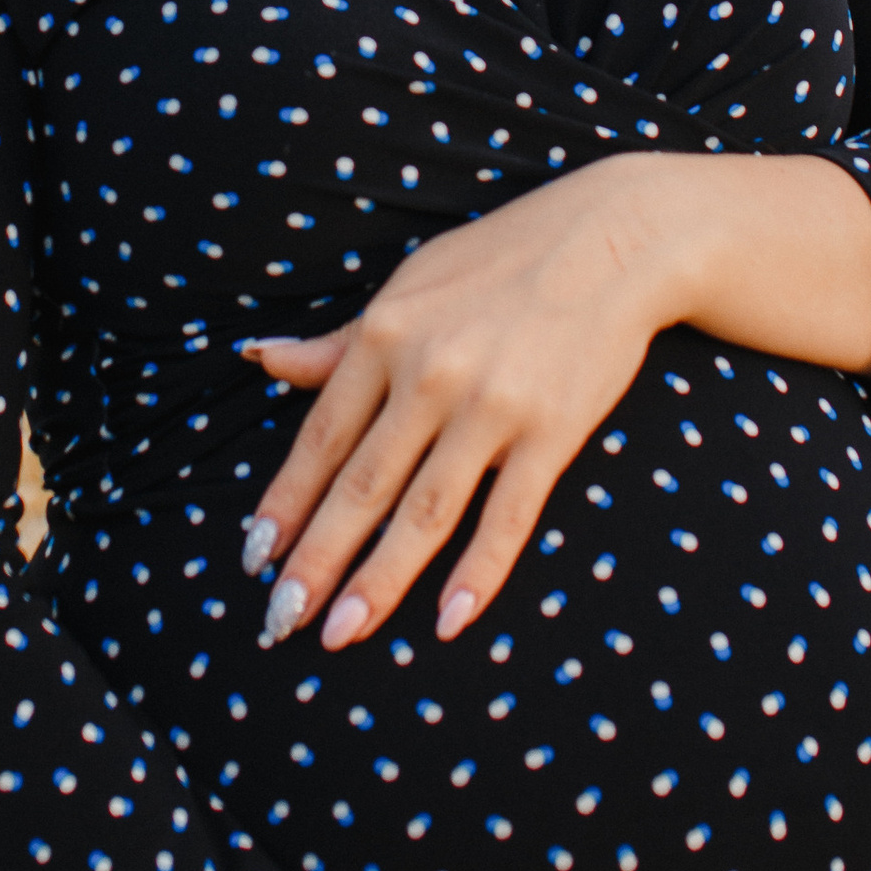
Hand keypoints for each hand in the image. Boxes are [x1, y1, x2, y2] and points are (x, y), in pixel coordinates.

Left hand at [240, 147, 870, 650]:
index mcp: (386, 336)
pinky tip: (449, 622)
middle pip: (360, 487)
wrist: (615, 239)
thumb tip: (263, 359)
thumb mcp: (410, 284)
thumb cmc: (504, 259)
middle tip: (279, 620)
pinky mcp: (551, 434)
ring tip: (340, 632)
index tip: (255, 556)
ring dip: (378, 581)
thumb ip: (341, 340)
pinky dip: (478, 574)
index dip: (285, 504)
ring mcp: (492, 408)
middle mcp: (429, 375)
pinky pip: (506, 518)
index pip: (320, 440)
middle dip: (315, 560)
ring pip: (422, 514)